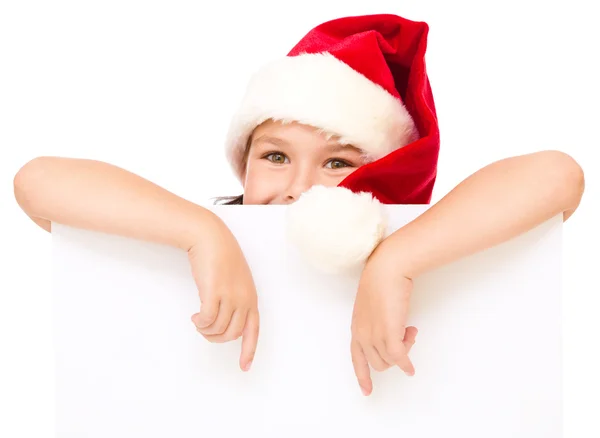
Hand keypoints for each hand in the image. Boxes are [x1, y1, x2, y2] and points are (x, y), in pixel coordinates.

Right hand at [188, 214, 258, 371]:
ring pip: (218, 329)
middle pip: (232, 334)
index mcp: (251, 297)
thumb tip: (226, 323)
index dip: (249, 350)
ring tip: (198, 320)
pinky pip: (207, 320)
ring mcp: (230, 295)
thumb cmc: (220, 257)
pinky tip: (195, 316)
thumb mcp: (235, 281)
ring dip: (205, 330)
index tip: (245, 366)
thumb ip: (235, 300)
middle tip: (205, 331)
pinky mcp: (214, 292)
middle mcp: (244, 298)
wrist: (210, 238)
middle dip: (216, 338)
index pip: (253, 330)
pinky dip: (200, 323)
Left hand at [350, 239, 417, 395]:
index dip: (362, 375)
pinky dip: (406, 365)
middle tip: (406, 336)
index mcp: (357, 327)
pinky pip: (398, 358)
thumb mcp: (374, 305)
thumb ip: (379, 320)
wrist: (387, 269)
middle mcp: (362, 334)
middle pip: (377, 363)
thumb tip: (394, 330)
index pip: (356, 358)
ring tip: (410, 331)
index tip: (367, 391)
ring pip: (389, 361)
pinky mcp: (388, 334)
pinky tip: (411, 368)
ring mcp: (374, 335)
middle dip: (393, 356)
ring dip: (403, 352)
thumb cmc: (382, 281)